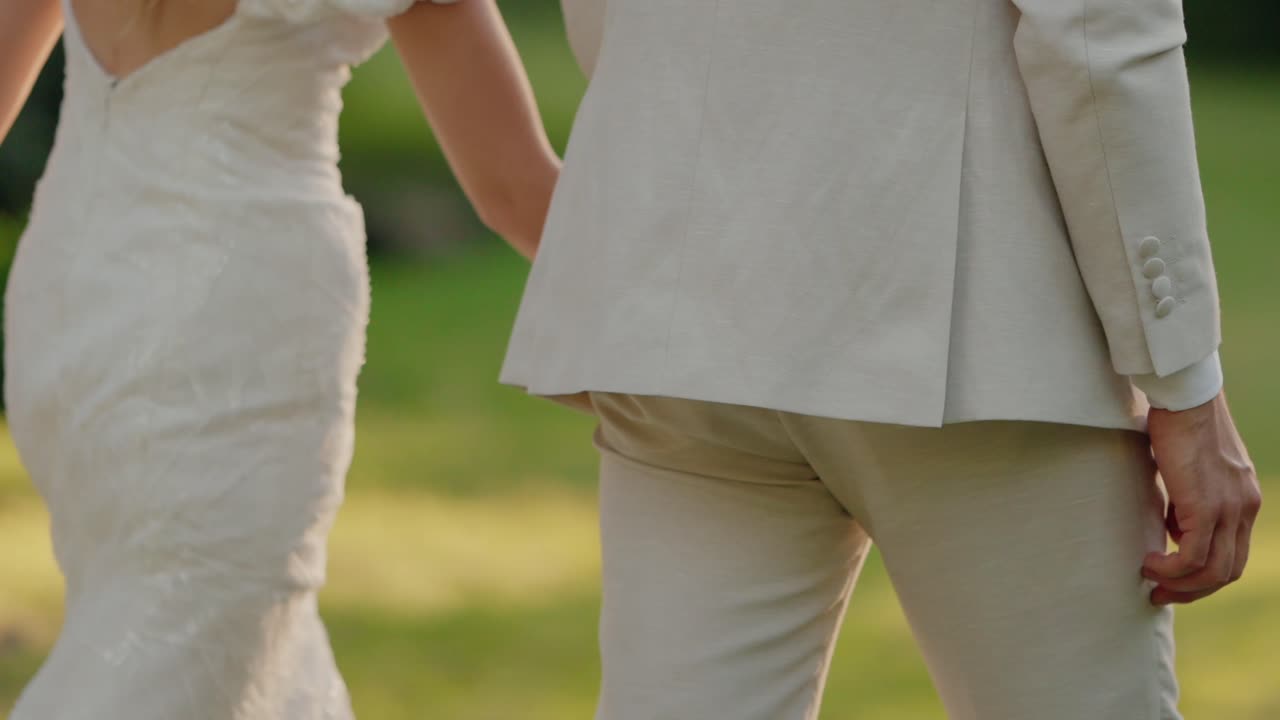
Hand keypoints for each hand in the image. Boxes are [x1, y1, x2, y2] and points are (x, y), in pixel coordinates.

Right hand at [1142, 392, 1260, 604]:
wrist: (1187, 398)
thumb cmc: (1181, 422)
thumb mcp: (1192, 468)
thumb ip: (1189, 496)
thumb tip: (1172, 522)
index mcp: (1245, 499)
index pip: (1234, 554)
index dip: (1205, 575)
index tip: (1174, 578)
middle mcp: (1245, 508)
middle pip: (1228, 571)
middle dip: (1193, 591)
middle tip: (1161, 593)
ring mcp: (1229, 509)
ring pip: (1212, 570)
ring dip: (1180, 585)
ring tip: (1151, 581)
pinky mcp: (1206, 507)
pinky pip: (1193, 556)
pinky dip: (1171, 568)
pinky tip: (1150, 562)